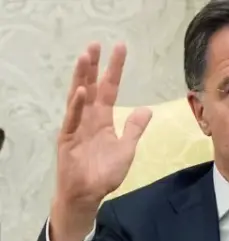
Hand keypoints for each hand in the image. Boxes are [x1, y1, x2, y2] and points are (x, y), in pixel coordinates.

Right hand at [53, 42, 151, 240]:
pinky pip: (73, 119)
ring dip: (82, 77)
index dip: (114, 70)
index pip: (109, 89)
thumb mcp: (126, 149)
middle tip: (96, 44)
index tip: (119, 49)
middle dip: (94, 66)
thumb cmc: (104, 173)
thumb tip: (147, 109)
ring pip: (78, 97)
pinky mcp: (67, 139)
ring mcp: (76, 126)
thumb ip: (134, 129)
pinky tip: (82, 91)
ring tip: (86, 57)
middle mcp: (88, 118)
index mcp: (103, 119)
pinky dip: (77, 105)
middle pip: (91, 86)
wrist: (88, 194)